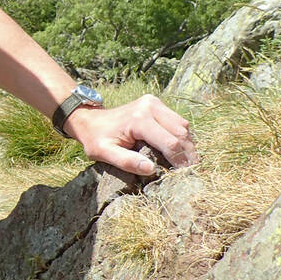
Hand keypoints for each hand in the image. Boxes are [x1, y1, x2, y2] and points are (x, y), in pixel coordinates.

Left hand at [67, 94, 199, 176]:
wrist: (89, 120)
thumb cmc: (95, 138)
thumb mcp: (103, 153)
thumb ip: (126, 162)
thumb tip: (151, 169)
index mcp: (138, 119)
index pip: (170, 142)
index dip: (179, 160)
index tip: (184, 175)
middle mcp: (150, 107)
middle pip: (181, 132)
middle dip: (188, 153)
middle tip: (191, 171)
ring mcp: (154, 103)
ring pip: (183, 125)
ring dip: (187, 144)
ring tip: (186, 162)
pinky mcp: (156, 104)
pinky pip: (177, 121)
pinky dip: (181, 136)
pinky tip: (178, 150)